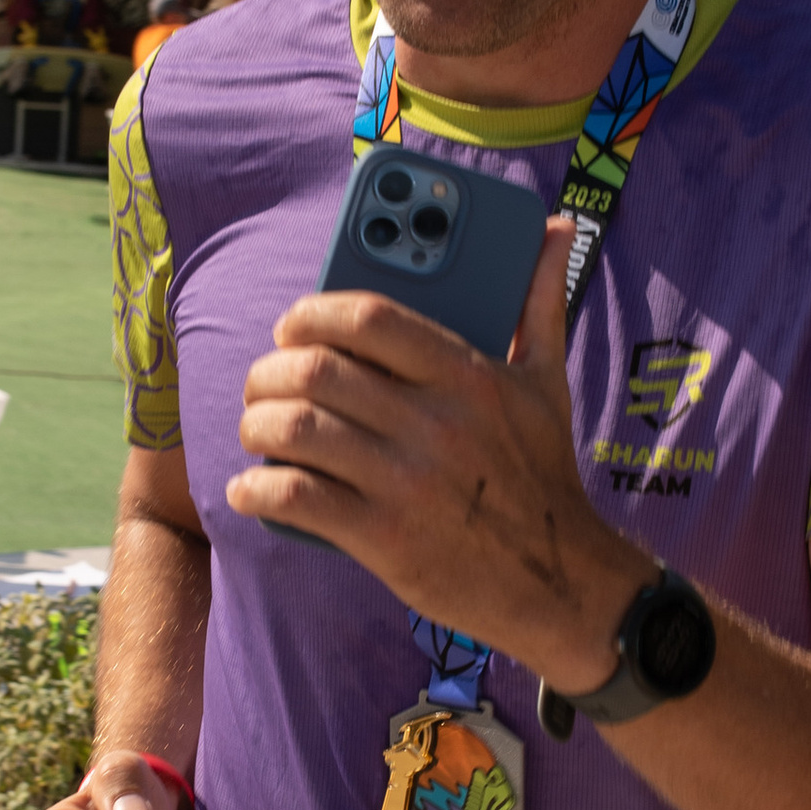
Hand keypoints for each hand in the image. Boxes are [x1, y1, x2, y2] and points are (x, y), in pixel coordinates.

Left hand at [225, 225, 647, 694]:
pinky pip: (295, 498)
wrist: (560, 582)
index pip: (365, 317)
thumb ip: (540, 301)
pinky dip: (256, 489)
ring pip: (294, 430)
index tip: (292, 326)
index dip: (310, 313)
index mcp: (469, 375)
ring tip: (255, 430)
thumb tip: (559, 227)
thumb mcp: (548, 382)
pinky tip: (249, 488)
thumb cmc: (542, 474)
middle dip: (269, 373)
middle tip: (264, 384)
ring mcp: (408, 482)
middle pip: (315, 371)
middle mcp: (436, 423)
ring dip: (255, 425)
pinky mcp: (385, 539)